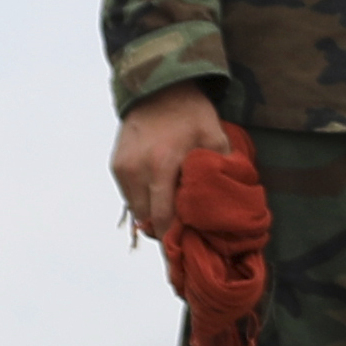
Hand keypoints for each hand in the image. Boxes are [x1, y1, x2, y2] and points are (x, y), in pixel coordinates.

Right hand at [110, 82, 234, 242]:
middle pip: (148, 220)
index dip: (175, 241)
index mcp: (161, 164)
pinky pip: (130, 197)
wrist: (157, 87)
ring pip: (137, 212)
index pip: (164, 218)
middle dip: (167, 233)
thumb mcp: (216, 137)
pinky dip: (145, 203)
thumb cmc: (192, 113)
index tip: (186, 258)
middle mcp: (136, 169)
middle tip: (187, 240)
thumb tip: (229, 205)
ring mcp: (123, 168)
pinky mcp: (116, 165)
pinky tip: (163, 199)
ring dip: (155, 218)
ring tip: (177, 219)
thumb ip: (222, 170)